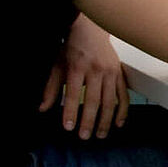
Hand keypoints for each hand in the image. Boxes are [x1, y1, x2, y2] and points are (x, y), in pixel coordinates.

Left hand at [40, 14, 128, 139]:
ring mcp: (110, 72)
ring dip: (106, 120)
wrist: (91, 30)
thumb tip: (43, 108)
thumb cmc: (72, 48)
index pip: (73, 93)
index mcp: (78, 67)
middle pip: (94, 100)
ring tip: (99, 134)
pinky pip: (123, 95)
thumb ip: (51, 88)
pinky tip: (118, 123)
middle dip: (89, 120)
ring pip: (110, 100)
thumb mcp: (57, 65)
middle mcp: (96, 70)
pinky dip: (123, 110)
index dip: (70, 111)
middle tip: (84, 136)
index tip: (68, 127)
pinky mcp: (120, 73)